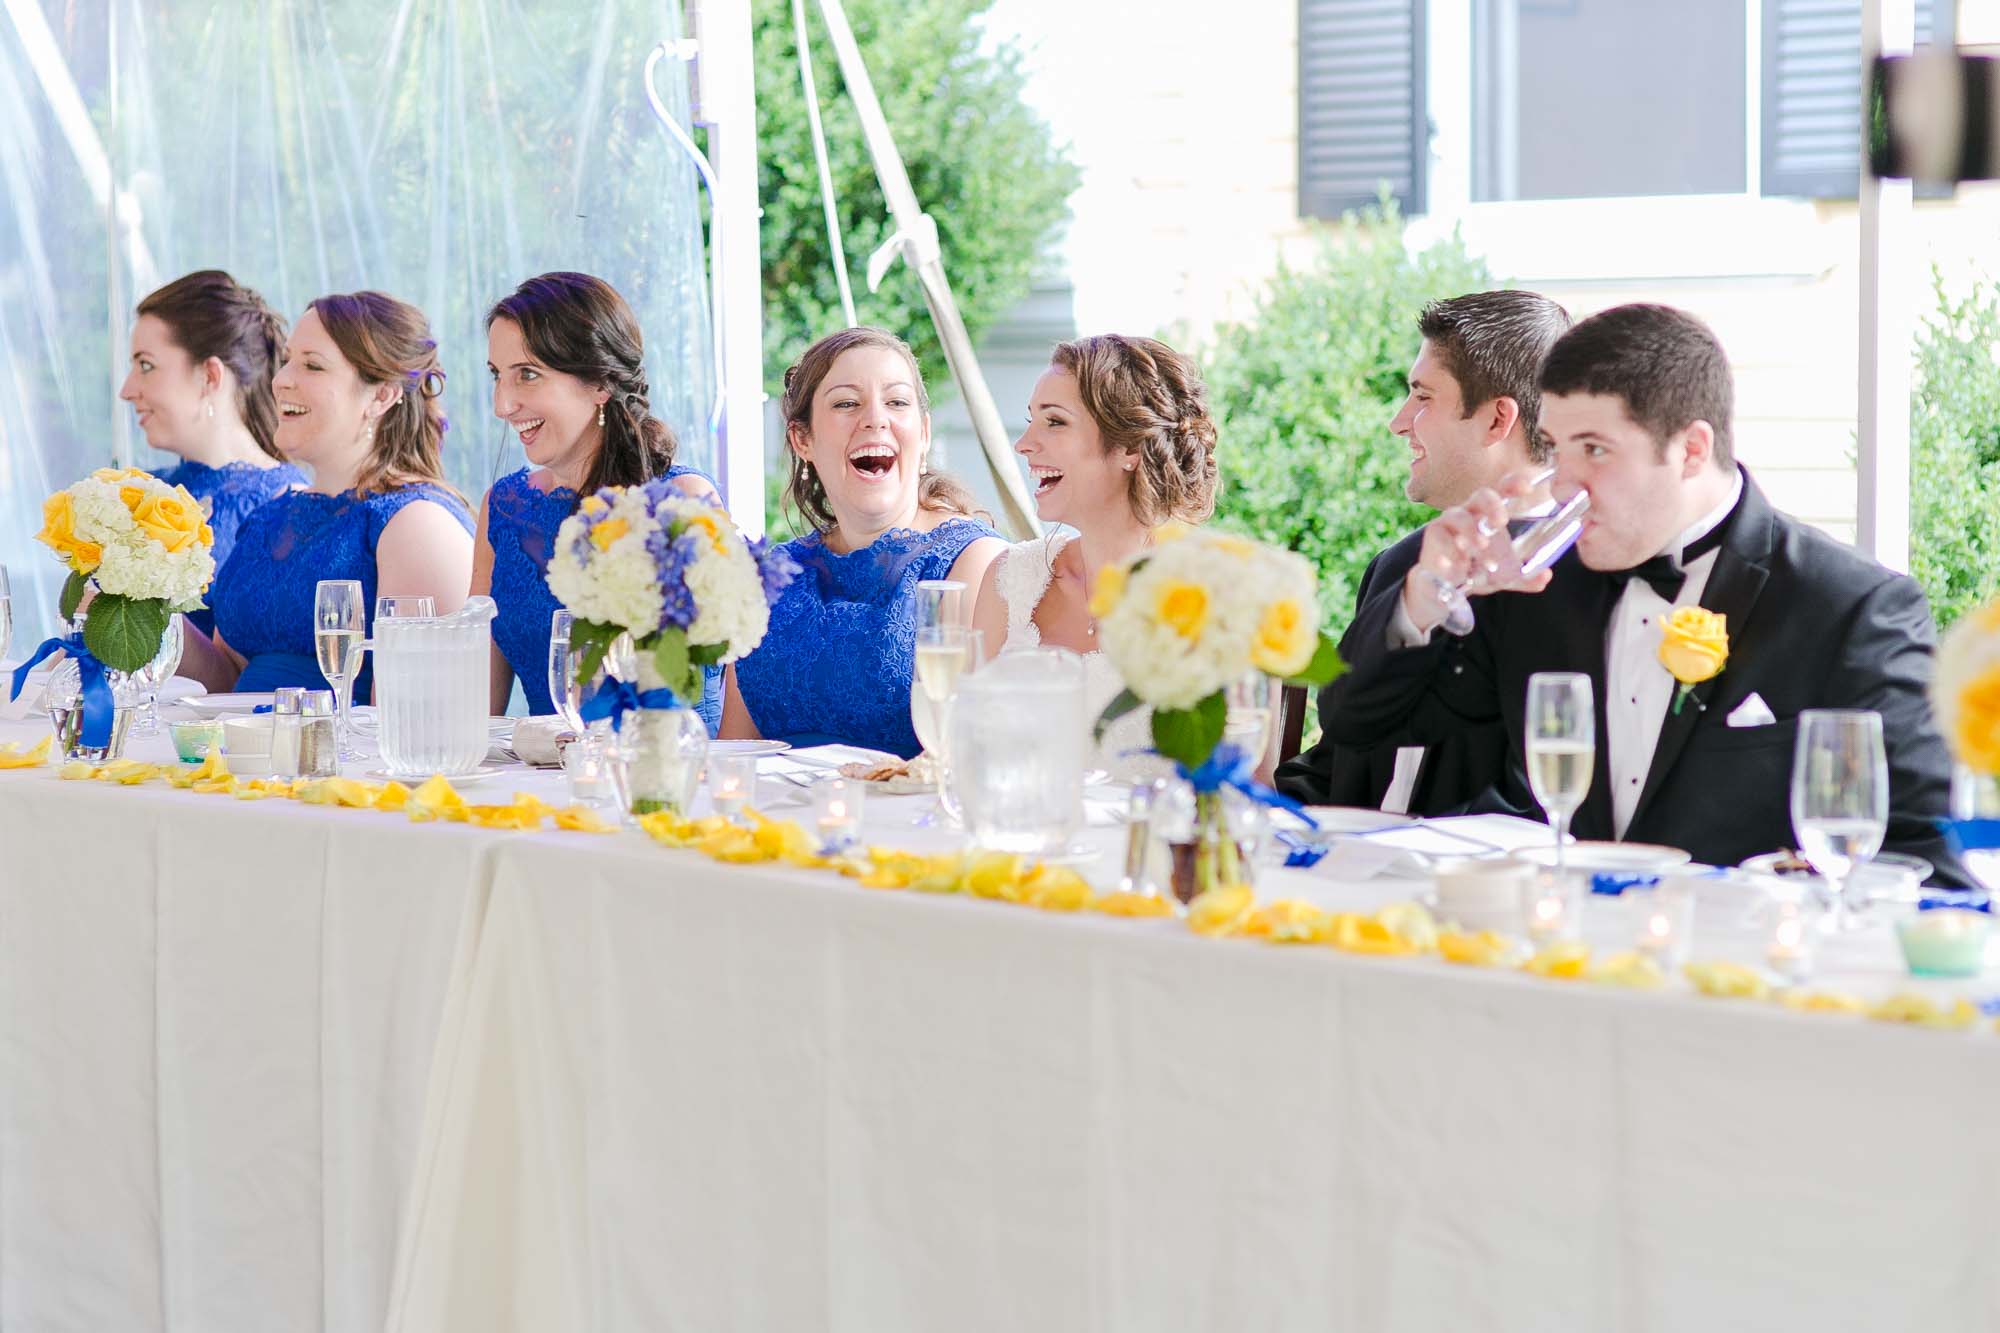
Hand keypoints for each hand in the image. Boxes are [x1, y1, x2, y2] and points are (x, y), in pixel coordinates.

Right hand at [1400, 472, 1554, 632]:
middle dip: (1492, 505)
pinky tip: (1456, 564)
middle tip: (1501, 522)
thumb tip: (1545, 577)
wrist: (1442, 587)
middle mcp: (1470, 513)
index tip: (1527, 488)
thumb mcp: (1503, 577)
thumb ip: (1524, 578)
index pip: (1503, 490)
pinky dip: (1448, 550)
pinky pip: (1438, 538)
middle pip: (1480, 496)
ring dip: (1471, 530)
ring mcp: (1449, 523)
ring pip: (1458, 516)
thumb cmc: (1475, 570)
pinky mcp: (1432, 538)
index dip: (1513, 484)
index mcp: (1490, 515)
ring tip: (1482, 547)